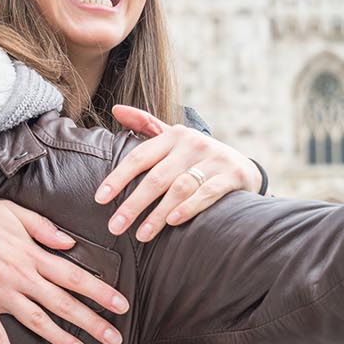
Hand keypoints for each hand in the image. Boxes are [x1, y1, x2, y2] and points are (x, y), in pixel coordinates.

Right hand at [0, 194, 130, 343]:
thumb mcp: (16, 213)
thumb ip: (45, 230)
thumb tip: (71, 244)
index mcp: (32, 255)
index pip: (74, 277)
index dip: (100, 292)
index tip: (121, 305)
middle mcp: (21, 277)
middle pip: (63, 303)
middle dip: (91, 322)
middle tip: (114, 338)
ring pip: (37, 321)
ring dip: (61, 339)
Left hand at [95, 105, 263, 241]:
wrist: (244, 167)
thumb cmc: (198, 157)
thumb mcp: (174, 137)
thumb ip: (146, 124)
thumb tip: (116, 109)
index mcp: (174, 135)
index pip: (140, 157)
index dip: (118, 177)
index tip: (100, 199)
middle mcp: (193, 144)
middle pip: (157, 177)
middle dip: (133, 204)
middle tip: (115, 226)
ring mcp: (214, 159)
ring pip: (180, 188)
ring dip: (158, 214)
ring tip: (141, 235)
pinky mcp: (232, 175)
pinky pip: (207, 193)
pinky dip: (189, 208)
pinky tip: (173, 222)